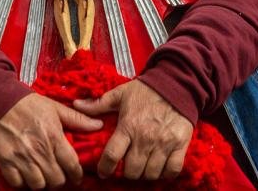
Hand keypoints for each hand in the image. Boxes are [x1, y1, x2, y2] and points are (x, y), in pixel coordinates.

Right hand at [0, 93, 103, 188]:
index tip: (76, 177)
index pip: (72, 165)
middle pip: (56, 180)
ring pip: (38, 185)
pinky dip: (22, 182)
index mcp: (53, 136)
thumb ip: (77, 119)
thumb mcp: (54, 107)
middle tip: (57, 173)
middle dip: (59, 179)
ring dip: (41, 181)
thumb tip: (98, 125)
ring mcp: (21, 158)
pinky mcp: (5, 162)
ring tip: (41, 174)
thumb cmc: (27, 104)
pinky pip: (18, 184)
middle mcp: (39, 150)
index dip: (76, 175)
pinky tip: (25, 173)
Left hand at [74, 80, 192, 180]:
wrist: (177, 84)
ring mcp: (164, 143)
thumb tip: (77, 105)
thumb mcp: (121, 94)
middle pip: (132, 171)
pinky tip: (160, 166)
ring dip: (145, 173)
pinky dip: (165, 173)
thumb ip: (99, 104)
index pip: (112, 156)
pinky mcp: (180, 145)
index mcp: (128, 126)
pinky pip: (172, 170)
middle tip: (127, 166)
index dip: (105, 169)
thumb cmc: (146, 90)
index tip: (103, 172)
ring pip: (151, 174)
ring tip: (143, 166)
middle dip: (127, 172)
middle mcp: (145, 138)